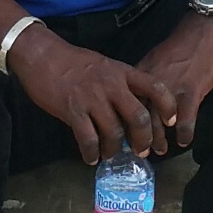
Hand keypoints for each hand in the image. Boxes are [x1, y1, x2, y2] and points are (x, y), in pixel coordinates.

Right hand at [11, 28, 172, 163]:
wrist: (41, 54)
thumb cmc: (72, 61)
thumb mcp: (104, 65)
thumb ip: (119, 84)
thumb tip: (130, 109)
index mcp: (122, 72)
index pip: (155, 87)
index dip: (167, 107)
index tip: (170, 122)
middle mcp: (111, 85)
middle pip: (139, 117)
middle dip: (143, 139)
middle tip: (141, 151)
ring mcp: (92, 98)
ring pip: (114, 132)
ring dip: (115, 150)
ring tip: (111, 155)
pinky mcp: (73, 110)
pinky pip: (88, 139)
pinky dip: (91, 153)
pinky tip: (91, 158)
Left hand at [132, 16, 212, 146]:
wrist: (202, 31)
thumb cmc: (180, 47)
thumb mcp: (154, 61)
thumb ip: (144, 81)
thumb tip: (135, 99)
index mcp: (140, 76)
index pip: (124, 104)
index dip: (122, 122)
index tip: (121, 136)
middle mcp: (151, 84)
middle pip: (138, 117)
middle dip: (138, 137)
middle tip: (139, 151)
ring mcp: (172, 89)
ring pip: (159, 122)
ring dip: (159, 139)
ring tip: (160, 151)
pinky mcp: (191, 92)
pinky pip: (185, 119)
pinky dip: (184, 133)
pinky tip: (184, 141)